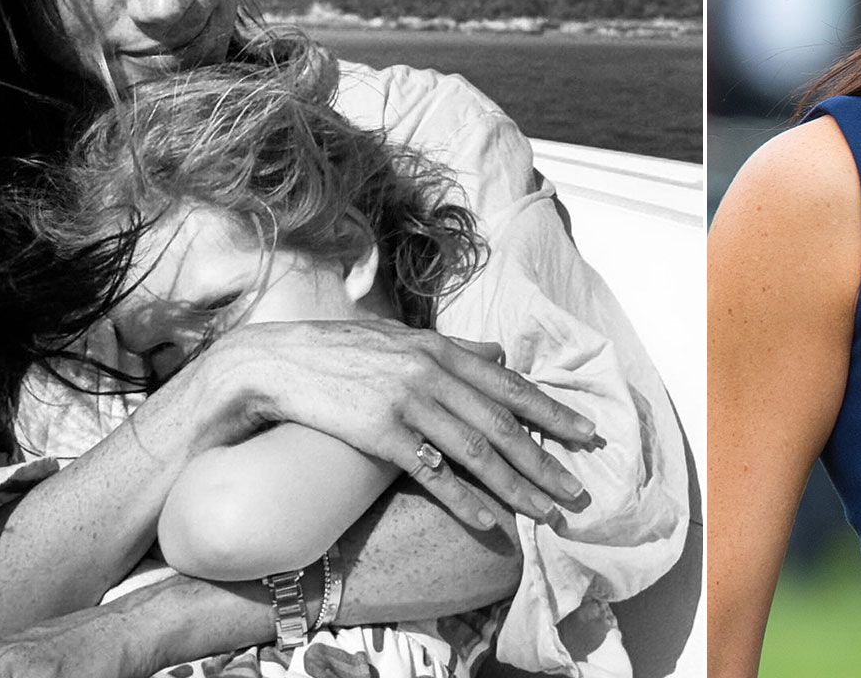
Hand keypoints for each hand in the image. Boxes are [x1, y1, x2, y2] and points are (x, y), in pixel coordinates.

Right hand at [195, 319, 595, 532]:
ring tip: (546, 513)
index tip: (586, 435)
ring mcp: (406, 402)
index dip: (552, 413)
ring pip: (476, 452)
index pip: (510, 386)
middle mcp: (430, 373)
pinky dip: (463, 499)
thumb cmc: (340, 352)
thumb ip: (453, 348)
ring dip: (517, 487)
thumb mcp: (401, 340)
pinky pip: (431, 472)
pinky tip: (489, 521)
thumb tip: (499, 352)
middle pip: (502, 424)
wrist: (275, 364)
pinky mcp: (379, 433)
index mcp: (440, 349)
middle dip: (546, 460)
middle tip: (578, 490)